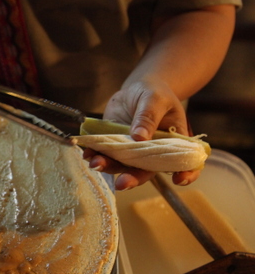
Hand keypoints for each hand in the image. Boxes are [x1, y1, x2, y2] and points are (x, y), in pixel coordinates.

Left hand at [84, 79, 199, 190]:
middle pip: (145, 171)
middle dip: (133, 178)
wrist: (137, 89)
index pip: (183, 163)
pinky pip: (105, 155)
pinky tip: (88, 154)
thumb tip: (139, 137)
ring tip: (96, 163)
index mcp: (173, 143)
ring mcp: (132, 152)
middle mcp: (152, 153)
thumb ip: (148, 117)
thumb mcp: (155, 100)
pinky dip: (95, 155)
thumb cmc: (155, 94)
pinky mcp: (114, 146)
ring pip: (121, 166)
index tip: (178, 179)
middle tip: (122, 183)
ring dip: (108, 167)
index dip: (185, 174)